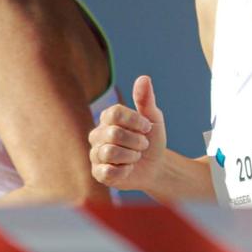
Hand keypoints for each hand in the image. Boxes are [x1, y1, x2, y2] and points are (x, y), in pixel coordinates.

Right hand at [89, 74, 167, 190]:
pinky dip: (125, 171)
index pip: (115, 113)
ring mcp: (96, 154)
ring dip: (132, 156)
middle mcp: (97, 134)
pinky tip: (129, 169)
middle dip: (137, 142)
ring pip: (110, 153)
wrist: (155, 167)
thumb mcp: (153, 119)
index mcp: (108, 118)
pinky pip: (108, 172)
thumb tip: (144, 78)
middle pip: (114, 134)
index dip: (135, 122)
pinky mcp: (98, 173)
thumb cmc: (151, 140)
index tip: (147, 128)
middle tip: (143, 145)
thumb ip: (146, 100)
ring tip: (136, 157)